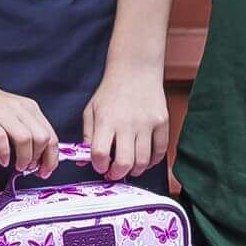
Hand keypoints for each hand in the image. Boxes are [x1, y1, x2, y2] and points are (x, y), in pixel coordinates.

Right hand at [0, 73, 58, 174]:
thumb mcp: (14, 114)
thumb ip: (27, 128)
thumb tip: (39, 156)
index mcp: (30, 109)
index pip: (51, 136)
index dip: (51, 157)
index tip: (45, 170)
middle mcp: (20, 110)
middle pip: (42, 138)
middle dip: (40, 159)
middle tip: (31, 169)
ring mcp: (3, 114)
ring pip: (26, 139)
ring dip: (24, 158)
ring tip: (18, 166)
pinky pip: (1, 140)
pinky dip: (4, 154)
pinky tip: (3, 160)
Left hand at [83, 66, 170, 180]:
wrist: (135, 71)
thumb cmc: (110, 92)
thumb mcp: (91, 110)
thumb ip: (87, 136)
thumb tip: (83, 162)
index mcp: (106, 120)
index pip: (100, 153)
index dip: (99, 166)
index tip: (99, 166)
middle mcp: (127, 123)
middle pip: (124, 162)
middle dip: (117, 174)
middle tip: (114, 174)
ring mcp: (147, 123)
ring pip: (143, 161)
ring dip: (135, 171)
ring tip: (129, 168)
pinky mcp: (162, 122)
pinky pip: (161, 151)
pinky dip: (153, 161)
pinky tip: (144, 160)